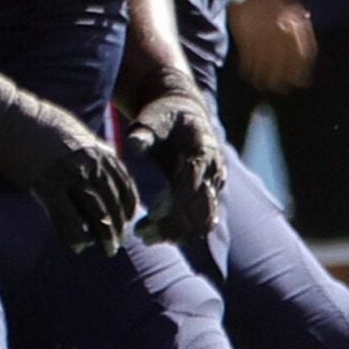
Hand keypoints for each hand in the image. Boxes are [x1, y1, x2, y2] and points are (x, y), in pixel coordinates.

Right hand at [0, 59, 138, 255]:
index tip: (127, 223)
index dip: (128, 207)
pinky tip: (78, 247)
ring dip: (104, 235)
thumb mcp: (76, 131)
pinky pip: (66, 217)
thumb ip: (94, 148)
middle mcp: (90, 162)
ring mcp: (70, 173)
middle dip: (118, 226)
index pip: (124, 184)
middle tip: (118, 245)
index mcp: (99, 149)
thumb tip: (106, 159)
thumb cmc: (36, 121)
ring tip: (107, 250)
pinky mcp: (46, 183)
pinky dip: (75, 235)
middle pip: (113, 201)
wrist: (4, 111)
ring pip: (96, 212)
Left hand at [122, 79, 225, 245]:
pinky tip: (157, 232)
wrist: (184, 111)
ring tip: (146, 237)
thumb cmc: (164, 115)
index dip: (174, 201)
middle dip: (173, 226)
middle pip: (202, 209)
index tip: (151, 214)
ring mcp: (215, 182)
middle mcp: (214, 169)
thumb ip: (142, 132)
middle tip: (141, 235)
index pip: (193, 183)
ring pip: (205, 219)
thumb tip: (132, 144)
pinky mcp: (210, 192)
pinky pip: (203, 218)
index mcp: (204, 150)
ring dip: (177, 233)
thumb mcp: (152, 119)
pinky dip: (182, 230)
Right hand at [232, 0, 315, 93]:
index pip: (304, 54)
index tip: (301, 82)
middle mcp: (283, 30)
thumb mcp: (293, 12)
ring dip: (263, 78)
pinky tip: (247, 74)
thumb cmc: (273, 2)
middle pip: (285, 64)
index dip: (302, 71)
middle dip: (283, 80)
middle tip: (281, 89)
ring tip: (263, 85)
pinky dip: (247, 69)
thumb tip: (305, 60)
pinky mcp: (245, 35)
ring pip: (265, 65)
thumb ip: (300, 33)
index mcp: (297, 23)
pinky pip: (248, 59)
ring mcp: (263, 34)